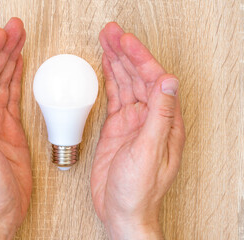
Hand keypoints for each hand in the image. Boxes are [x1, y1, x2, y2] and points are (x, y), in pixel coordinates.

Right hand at [91, 23, 184, 238]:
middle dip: (125, 53)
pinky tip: (105, 68)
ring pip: (126, 84)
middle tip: (111, 33)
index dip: (139, 57)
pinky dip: (109, 80)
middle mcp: (150, 118)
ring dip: (116, 62)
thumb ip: (160, 115)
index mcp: (164, 121)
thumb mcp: (149, 151)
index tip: (125, 40)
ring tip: (106, 42)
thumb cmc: (138, 190)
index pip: (154, 79)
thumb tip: (169, 81)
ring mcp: (132, 122)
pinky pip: (114, 98)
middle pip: (138, 76)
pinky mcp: (116, 128)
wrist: (121, 212)